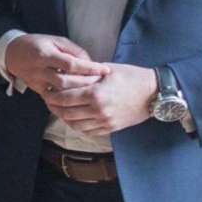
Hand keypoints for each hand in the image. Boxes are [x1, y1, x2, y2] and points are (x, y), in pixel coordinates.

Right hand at [3, 33, 105, 96]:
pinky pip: (54, 97)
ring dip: (78, 92)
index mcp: (45, 54)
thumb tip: (91, 64)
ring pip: (60, 92)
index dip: (90, 68)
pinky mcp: (36, 89)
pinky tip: (79, 96)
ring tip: (92, 89)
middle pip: (66, 81)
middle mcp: (39, 69)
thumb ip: (74, 51)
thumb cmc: (38, 44)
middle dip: (86, 83)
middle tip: (101, 82)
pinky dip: (67, 97)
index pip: (71, 64)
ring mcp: (36, 81)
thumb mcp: (56, 40)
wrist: (12, 53)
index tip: (105, 70)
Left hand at [43, 62, 157, 137]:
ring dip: (63, 117)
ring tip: (58, 109)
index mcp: (96, 94)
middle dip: (53, 106)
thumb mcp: (107, 70)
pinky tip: (73, 117)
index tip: (46, 91)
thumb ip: (86, 74)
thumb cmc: (132, 77)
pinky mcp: (110, 128)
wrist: (155, 93)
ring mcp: (105, 122)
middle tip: (48, 100)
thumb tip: (66, 74)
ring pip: (74, 124)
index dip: (51, 96)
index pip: (64, 98)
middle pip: (66, 113)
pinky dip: (76, 125)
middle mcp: (98, 110)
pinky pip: (86, 131)